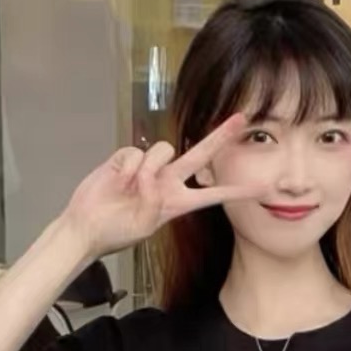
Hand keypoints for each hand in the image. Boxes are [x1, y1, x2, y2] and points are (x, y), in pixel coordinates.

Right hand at [58, 113, 262, 259]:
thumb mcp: (145, 226)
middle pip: (199, 154)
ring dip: (146, 171)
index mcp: (176, 203)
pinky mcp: (127, 157)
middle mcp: (167, 181)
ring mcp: (148, 167)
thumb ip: (155, 203)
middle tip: (242, 119)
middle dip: (220, 136)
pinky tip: (117, 181)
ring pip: (161, 151)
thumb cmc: (116, 232)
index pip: (213, 195)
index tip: (263, 188)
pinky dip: (126, 169)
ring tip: (129, 191)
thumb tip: (153, 182)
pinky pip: (135, 153)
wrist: (86, 227)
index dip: (237, 191)